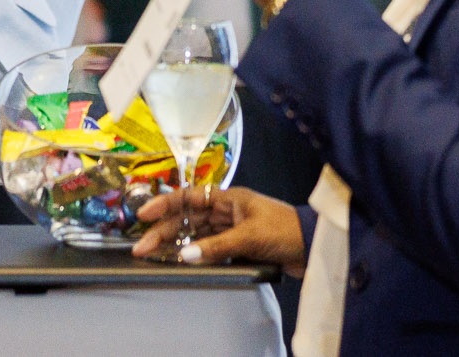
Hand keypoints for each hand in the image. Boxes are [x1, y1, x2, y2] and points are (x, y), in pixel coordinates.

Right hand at [131, 185, 306, 271]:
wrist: (315, 248)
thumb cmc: (287, 231)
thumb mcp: (250, 236)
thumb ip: (216, 246)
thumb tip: (184, 255)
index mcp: (228, 198)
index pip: (188, 197)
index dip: (164, 205)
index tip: (143, 215)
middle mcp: (226, 211)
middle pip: (187, 219)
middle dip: (163, 231)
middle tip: (142, 247)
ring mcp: (231, 229)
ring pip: (195, 235)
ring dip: (176, 244)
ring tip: (154, 256)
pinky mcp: (238, 247)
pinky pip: (208, 249)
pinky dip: (194, 255)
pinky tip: (180, 261)